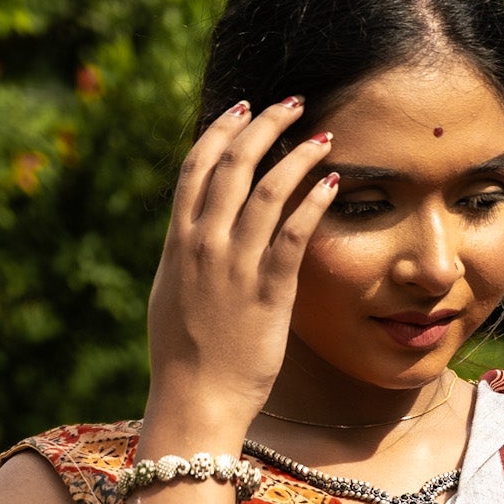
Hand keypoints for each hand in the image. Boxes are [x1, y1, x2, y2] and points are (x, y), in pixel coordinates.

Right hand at [145, 97, 336, 426]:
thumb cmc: (184, 356)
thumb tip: (193, 234)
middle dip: (264, 125)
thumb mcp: (172, 295)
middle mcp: (204, 244)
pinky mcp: (269, 289)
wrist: (195, 399)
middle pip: (234, 163)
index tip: (242, 108)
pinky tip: (331, 183)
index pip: (197, 166)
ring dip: (298, 154)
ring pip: (269, 188)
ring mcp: (236, 264)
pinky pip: (295, 232)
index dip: (221, 130)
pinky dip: (313, 200)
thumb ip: (184, 258)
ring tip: (321, 137)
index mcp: (178, 241)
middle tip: (291, 104)